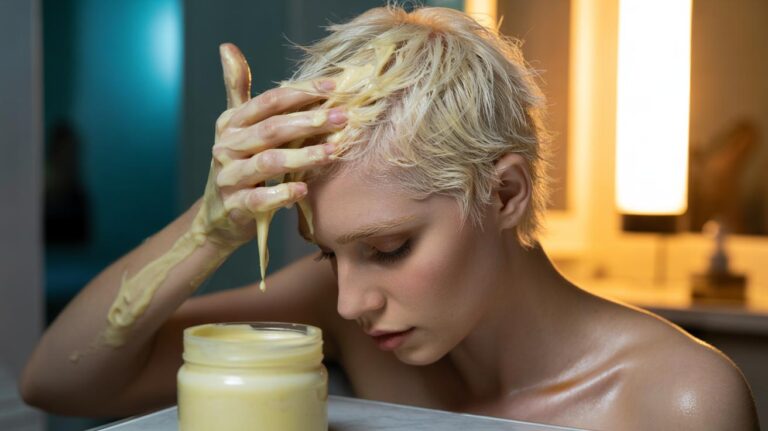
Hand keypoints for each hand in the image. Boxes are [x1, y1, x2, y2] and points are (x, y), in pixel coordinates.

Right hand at [192, 43, 344, 249]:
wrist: (219, 216)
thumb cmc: (239, 165)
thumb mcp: (235, 127)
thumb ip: (237, 90)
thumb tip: (228, 48)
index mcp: (231, 124)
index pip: (269, 101)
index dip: (301, 92)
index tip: (334, 86)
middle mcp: (226, 147)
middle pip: (271, 129)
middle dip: (309, 122)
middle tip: (342, 118)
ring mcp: (229, 177)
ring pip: (268, 162)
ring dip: (302, 156)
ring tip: (332, 153)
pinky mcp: (235, 206)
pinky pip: (260, 199)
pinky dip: (282, 194)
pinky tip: (303, 188)